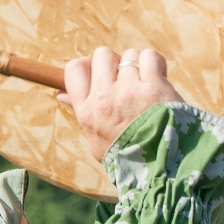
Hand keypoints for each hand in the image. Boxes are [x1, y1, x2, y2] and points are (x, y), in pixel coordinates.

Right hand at [58, 47, 187, 159]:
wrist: (161, 168)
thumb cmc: (128, 157)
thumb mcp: (96, 141)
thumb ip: (81, 114)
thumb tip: (61, 94)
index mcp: (87, 111)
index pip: (75, 69)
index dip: (88, 65)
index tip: (102, 74)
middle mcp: (105, 97)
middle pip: (102, 55)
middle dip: (116, 62)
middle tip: (127, 79)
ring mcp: (130, 90)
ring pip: (129, 56)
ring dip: (138, 65)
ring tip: (146, 83)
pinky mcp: (155, 87)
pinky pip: (150, 57)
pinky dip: (156, 63)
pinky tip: (160, 78)